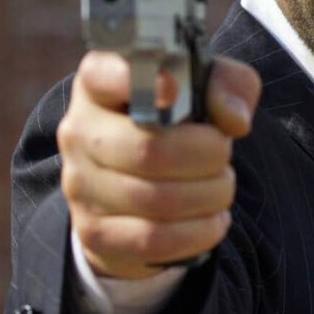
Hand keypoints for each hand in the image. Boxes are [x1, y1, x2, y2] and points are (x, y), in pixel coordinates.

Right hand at [57, 51, 260, 278]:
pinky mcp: (94, 232)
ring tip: (221, 186)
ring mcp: (80, 184)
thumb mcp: (205, 90)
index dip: (137, 80)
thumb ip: (227, 86)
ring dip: (209, 195)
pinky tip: (212, 219)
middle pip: (149, 150)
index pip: (103, 74)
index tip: (174, 88)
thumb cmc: (176, 122)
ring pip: (155, 200)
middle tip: (223, 155)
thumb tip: (233, 119)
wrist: (139, 188)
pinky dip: (198, 232)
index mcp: (100, 83)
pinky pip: (154, 239)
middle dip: (207, 156)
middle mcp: (80, 131)